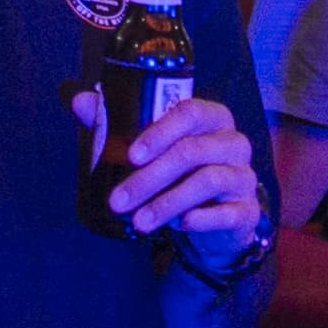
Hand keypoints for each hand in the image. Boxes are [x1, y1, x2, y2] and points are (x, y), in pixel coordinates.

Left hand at [106, 90, 267, 249]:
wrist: (216, 219)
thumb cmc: (180, 174)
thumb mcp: (152, 149)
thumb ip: (117, 124)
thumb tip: (80, 100)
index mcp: (212, 118)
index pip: (191, 112)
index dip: (160, 132)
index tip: (131, 156)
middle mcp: (234, 142)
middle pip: (192, 151)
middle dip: (149, 178)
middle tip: (117, 201)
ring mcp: (244, 176)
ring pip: (208, 181)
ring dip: (167, 203)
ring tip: (138, 221)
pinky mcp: (248, 210)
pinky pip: (226, 213)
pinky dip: (199, 219)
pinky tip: (177, 226)